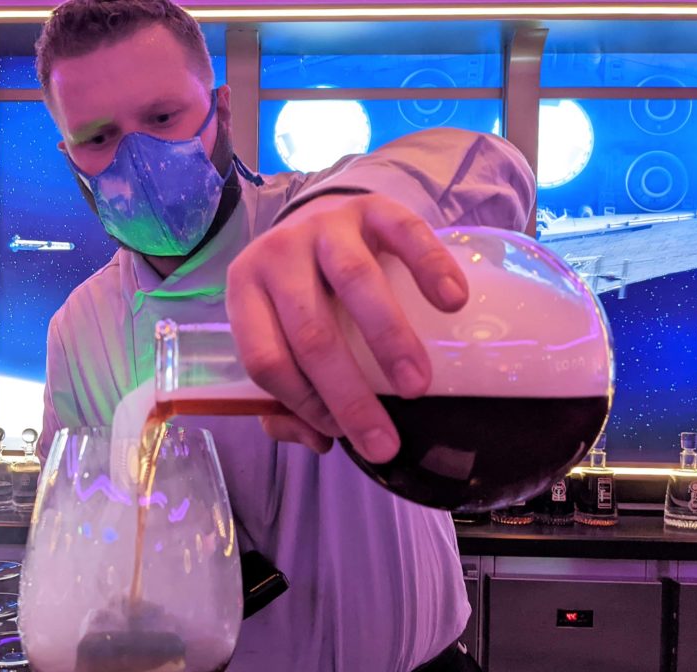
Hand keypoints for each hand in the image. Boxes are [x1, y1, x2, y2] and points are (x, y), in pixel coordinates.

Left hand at [225, 192, 467, 462]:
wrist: (321, 219)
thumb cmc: (302, 295)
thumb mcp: (280, 338)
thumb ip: (287, 399)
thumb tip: (320, 441)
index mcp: (244, 292)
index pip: (266, 360)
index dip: (302, 403)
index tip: (340, 434)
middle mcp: (276, 254)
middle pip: (311, 333)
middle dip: (349, 394)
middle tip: (385, 440)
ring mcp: (324, 225)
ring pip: (355, 283)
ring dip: (390, 340)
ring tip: (417, 386)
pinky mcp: (370, 206)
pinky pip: (405, 233)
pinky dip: (431, 268)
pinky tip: (452, 304)